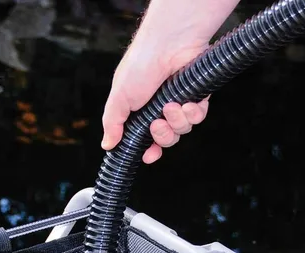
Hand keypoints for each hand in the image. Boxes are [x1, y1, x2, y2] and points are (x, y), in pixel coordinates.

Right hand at [101, 42, 209, 163]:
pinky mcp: (197, 97)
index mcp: (140, 111)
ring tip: (171, 105)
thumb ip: (112, 124)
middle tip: (157, 124)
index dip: (150, 151)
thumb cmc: (141, 64)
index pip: (146, 139)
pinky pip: (197, 117)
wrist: (168, 44)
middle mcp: (159, 108)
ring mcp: (179, 103)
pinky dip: (192, 113)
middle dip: (163, 137)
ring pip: (182, 129)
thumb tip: (107, 145)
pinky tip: (186, 102)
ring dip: (177, 121)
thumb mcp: (119, 98)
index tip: (149, 156)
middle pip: (166, 139)